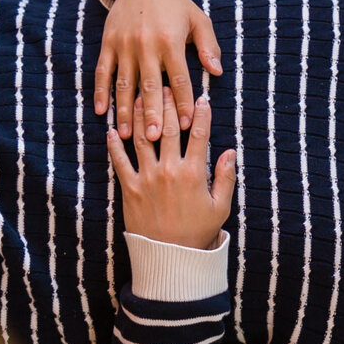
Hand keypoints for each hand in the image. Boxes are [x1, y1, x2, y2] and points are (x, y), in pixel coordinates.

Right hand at [96, 0, 222, 140]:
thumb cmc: (176, 5)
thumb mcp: (198, 20)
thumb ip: (209, 46)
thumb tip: (217, 72)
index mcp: (171, 41)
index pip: (179, 78)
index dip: (182, 103)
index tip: (184, 126)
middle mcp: (146, 44)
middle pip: (150, 85)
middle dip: (151, 114)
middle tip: (153, 139)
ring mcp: (124, 44)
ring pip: (124, 83)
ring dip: (125, 110)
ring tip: (126, 135)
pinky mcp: (108, 42)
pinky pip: (103, 71)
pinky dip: (101, 91)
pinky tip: (101, 112)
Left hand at [106, 94, 235, 249]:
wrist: (170, 258)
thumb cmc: (197, 233)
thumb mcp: (220, 208)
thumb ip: (226, 178)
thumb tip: (231, 152)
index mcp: (193, 174)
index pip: (199, 135)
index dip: (201, 114)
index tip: (203, 98)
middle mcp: (169, 170)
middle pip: (167, 128)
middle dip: (168, 104)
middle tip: (167, 86)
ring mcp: (147, 178)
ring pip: (141, 138)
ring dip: (139, 115)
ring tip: (138, 96)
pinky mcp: (129, 188)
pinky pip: (119, 161)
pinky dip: (114, 145)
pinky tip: (112, 130)